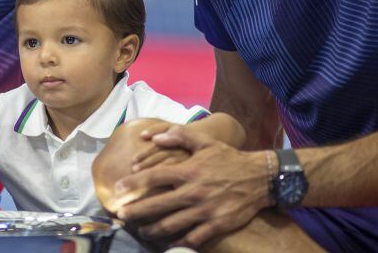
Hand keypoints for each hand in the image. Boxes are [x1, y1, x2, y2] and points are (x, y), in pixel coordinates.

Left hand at [115, 140, 268, 248]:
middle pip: (158, 204)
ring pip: (172, 224)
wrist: (260, 177)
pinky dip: (179, 243)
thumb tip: (154, 137)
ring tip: (141, 231)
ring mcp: (205, 210)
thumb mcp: (205, 142)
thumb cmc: (229, 158)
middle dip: (136, 211)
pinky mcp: (217, 225)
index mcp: (189, 170)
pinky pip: (193, 238)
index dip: (133, 183)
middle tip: (121, 215)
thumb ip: (179, 137)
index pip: (154, 177)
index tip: (117, 188)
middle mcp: (194, 191)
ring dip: (153, 229)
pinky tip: (169, 244)